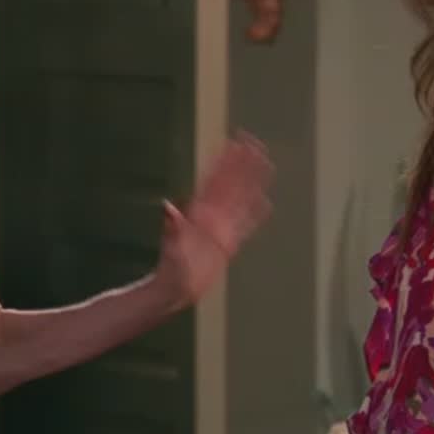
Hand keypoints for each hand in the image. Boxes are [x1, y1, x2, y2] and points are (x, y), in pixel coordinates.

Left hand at [154, 132, 272, 308]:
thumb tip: (167, 207)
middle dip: (241, 163)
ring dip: (250, 181)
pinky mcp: (227, 244)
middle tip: (253, 142)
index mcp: (199, 215)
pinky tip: (266, 201)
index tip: (233, 142)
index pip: (214, 181)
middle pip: (229, 184)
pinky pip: (245, 224)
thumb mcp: (171, 249)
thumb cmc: (170, 272)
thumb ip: (173, 228)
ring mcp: (220, 229)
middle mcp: (210, 217)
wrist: (175, 291)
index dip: (224, 162)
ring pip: (239, 199)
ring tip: (263, 161)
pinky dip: (256, 212)